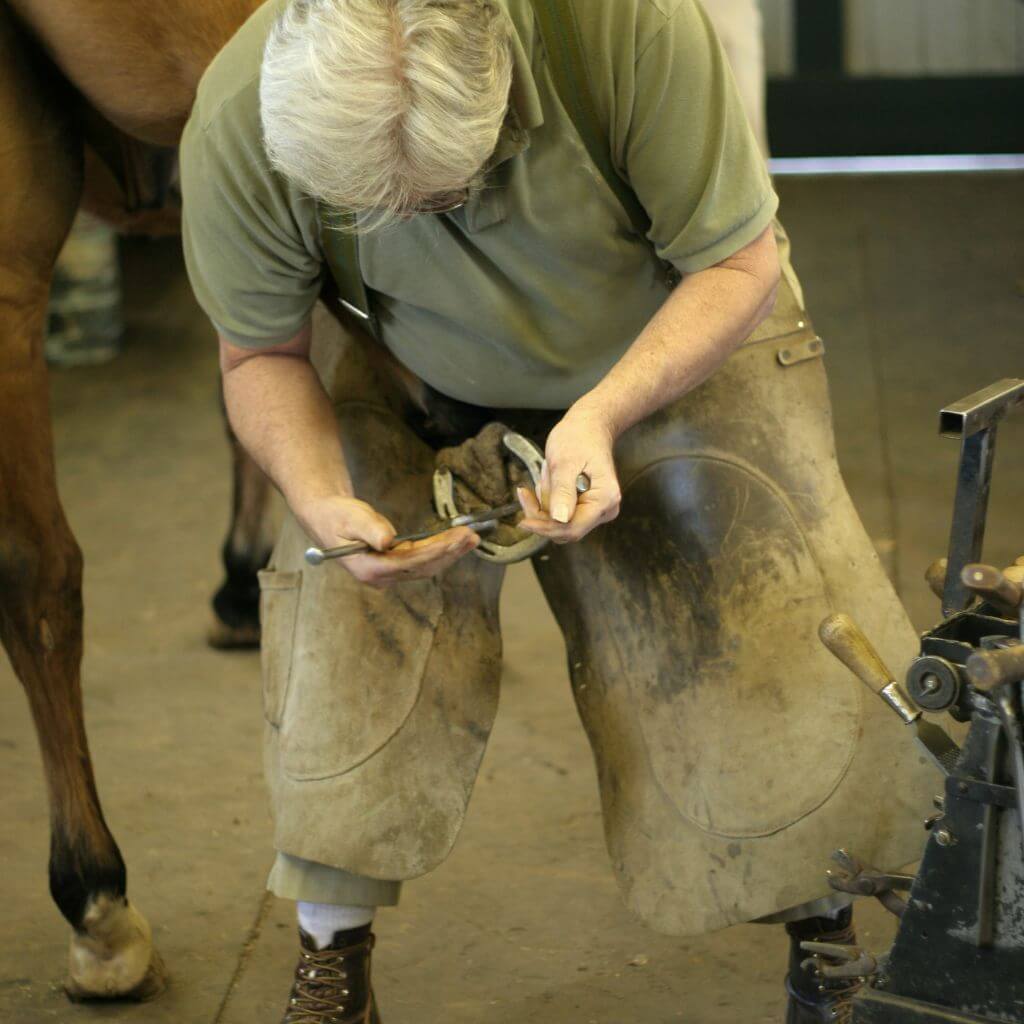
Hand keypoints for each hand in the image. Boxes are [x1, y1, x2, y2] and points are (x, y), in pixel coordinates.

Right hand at [298, 494, 479, 586]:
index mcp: (369, 569)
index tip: (455, 539)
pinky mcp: (395, 565)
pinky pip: (422, 560)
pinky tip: (456, 542)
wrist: (326, 518)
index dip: (435, 551)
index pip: (410, 562)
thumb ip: (369, 529)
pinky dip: (440, 550)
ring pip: (426, 566)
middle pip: (423, 567)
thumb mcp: (350, 517)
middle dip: (449, 553)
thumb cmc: (336, 515)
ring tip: (471, 539)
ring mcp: (389, 573)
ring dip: (449, 553)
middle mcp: (381, 576)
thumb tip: (388, 541)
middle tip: (471, 537)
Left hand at [517, 405, 620, 543]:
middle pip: (565, 530)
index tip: (523, 521)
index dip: (545, 528)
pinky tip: (548, 481)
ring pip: (560, 525)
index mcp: (605, 498)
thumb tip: (560, 519)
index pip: (572, 528)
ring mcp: (597, 511)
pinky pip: (561, 517)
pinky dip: (548, 502)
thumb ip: (563, 491)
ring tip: (547, 475)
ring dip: (544, 505)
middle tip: (526, 492)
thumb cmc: (579, 438)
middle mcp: (605, 509)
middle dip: (542, 513)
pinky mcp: (587, 509)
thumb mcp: (565, 462)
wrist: (588, 428)